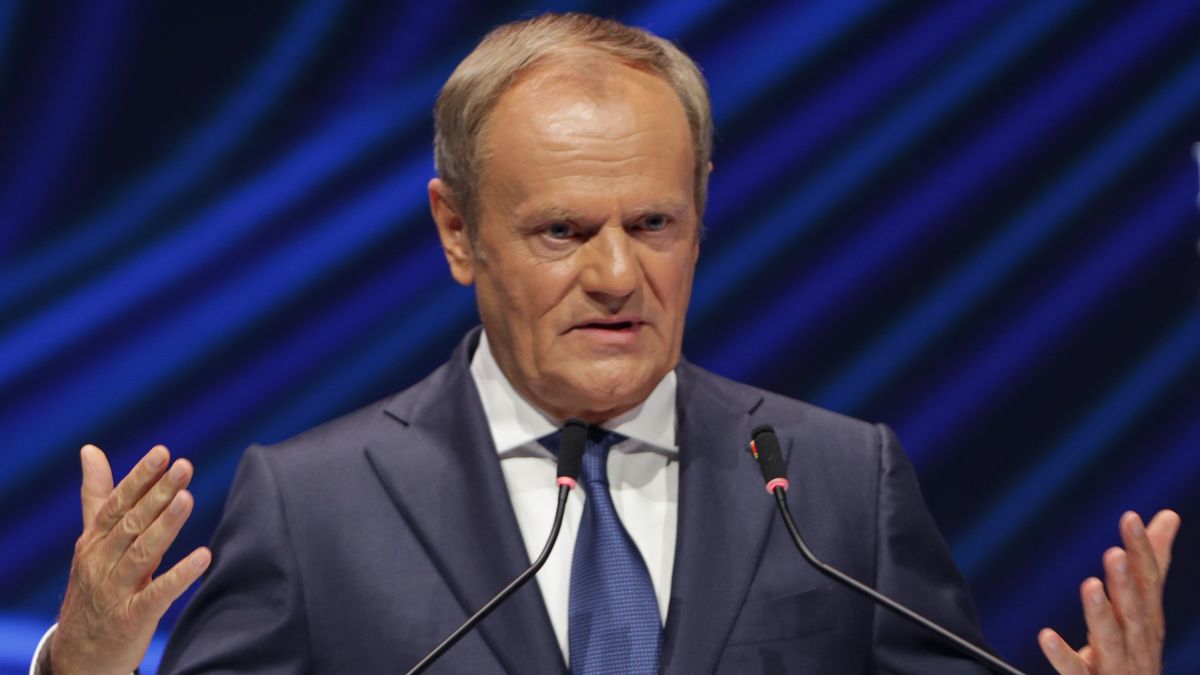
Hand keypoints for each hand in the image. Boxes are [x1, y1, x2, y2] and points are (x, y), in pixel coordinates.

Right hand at [48, 444, 211, 674]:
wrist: (78, 655)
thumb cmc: (93, 587)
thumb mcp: (92, 541)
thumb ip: (97, 496)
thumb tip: (91, 450)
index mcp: (93, 541)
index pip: (116, 504)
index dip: (139, 478)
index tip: (162, 452)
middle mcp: (101, 562)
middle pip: (132, 523)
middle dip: (158, 493)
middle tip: (185, 466)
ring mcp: (115, 591)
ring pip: (142, 552)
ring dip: (166, 525)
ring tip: (188, 498)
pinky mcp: (132, 618)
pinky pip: (158, 594)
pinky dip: (180, 576)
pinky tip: (203, 557)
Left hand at [1038, 509, 1180, 674]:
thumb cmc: (1135, 653)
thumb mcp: (1143, 608)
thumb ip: (1151, 564)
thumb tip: (1168, 516)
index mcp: (1147, 620)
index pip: (1149, 581)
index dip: (1142, 550)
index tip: (1130, 517)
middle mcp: (1137, 643)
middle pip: (1133, 610)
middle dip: (1125, 582)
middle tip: (1113, 552)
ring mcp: (1117, 666)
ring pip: (1111, 640)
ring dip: (1101, 614)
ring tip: (1090, 586)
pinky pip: (1076, 672)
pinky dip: (1062, 655)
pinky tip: (1046, 637)